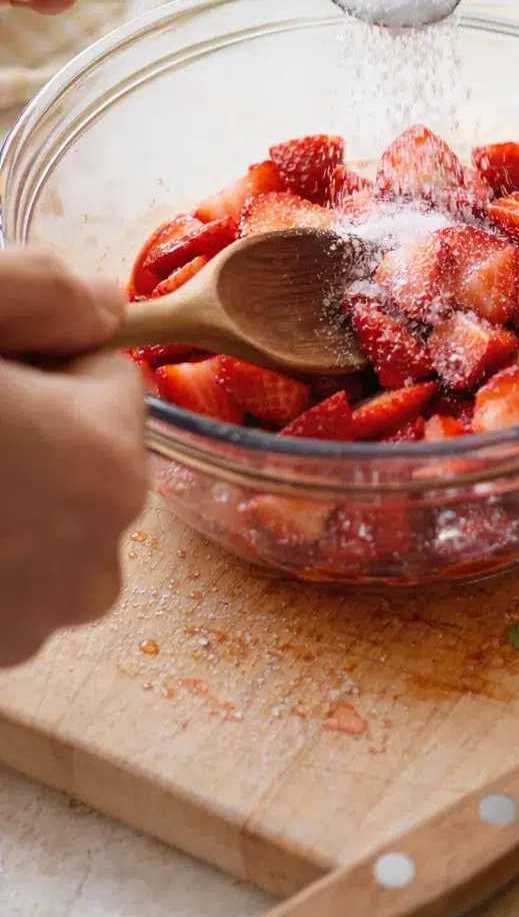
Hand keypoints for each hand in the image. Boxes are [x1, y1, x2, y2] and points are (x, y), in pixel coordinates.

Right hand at [0, 248, 147, 667]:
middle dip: (31, 433)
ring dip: (4, 499)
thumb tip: (107, 303)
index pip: (110, 379)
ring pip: (45, 523)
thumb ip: (45, 289)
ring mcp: (28, 627)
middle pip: (85, 458)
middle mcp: (88, 564)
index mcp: (100, 465)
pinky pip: (5, 581)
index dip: (44, 359)